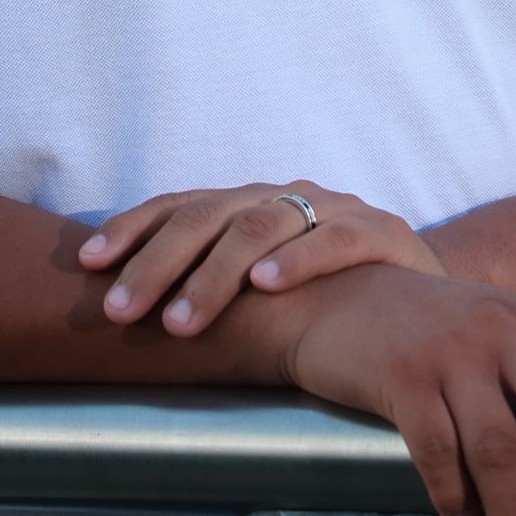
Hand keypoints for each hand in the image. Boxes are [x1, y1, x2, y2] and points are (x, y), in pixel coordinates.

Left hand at [78, 182, 444, 334]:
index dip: (132, 230)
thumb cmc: (330, 299)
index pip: (178, 206)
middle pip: (208, 216)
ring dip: (214, 274)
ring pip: (262, 226)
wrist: (429, 298)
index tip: (86, 265)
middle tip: (118, 312)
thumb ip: (208, 290)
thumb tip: (116, 315)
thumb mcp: (264, 289)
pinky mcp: (382, 231)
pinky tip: (265, 284)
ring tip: (179, 320)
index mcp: (248, 205)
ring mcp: (334, 208)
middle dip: (157, 263)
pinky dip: (298, 260)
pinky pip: (335, 239)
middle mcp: (284, 196)